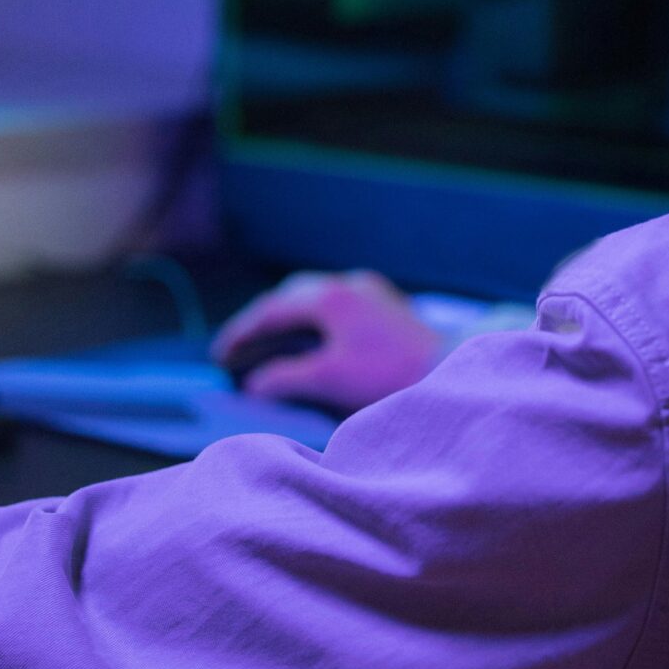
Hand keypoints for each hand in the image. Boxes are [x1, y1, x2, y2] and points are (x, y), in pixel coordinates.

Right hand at [210, 270, 447, 414]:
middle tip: (237, 347)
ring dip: (286, 317)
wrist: (448, 370)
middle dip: (260, 320)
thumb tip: (252, 385)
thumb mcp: (329, 380)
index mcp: (328, 297)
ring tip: (267, 344)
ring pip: (312, 296)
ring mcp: (367, 290)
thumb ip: (284, 379)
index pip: (270, 310)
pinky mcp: (383, 304)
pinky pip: (334, 304)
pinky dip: (311, 320)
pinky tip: (309, 340)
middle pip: (288, 295)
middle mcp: (346, 284)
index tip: (219, 354)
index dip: (241, 333)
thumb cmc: (389, 377)